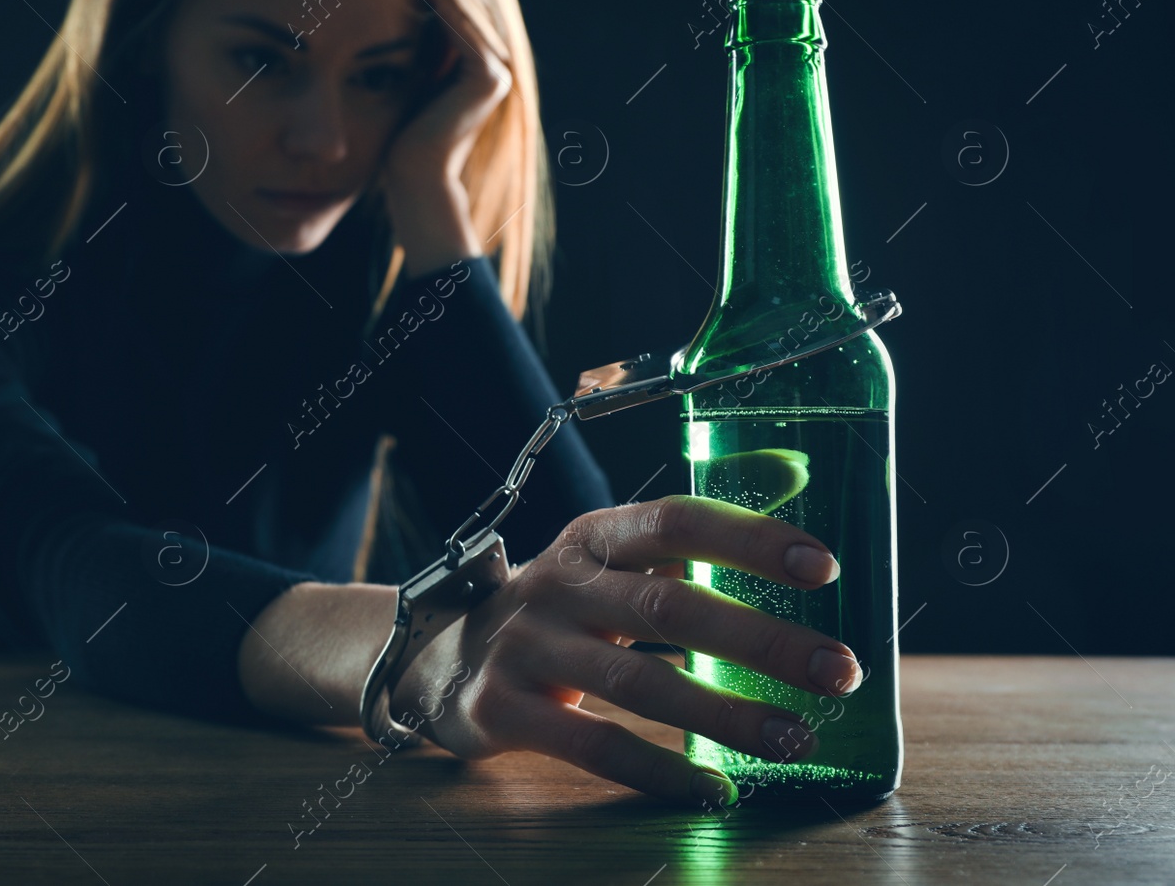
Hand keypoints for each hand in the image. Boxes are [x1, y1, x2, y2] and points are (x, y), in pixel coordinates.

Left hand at [377, 0, 509, 276]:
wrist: (413, 180)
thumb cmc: (397, 137)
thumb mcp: (407, 79)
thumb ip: (415, 46)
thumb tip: (394, 4)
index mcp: (480, 67)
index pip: (453, 10)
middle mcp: (496, 66)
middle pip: (462, 4)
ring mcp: (498, 70)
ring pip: (462, 9)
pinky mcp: (488, 77)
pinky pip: (460, 25)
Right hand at [386, 493, 857, 805]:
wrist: (438, 655)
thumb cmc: (557, 609)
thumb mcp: (606, 559)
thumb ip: (686, 539)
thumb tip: (797, 486)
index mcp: (592, 538)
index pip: (676, 521)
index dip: (749, 539)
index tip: (822, 568)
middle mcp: (558, 584)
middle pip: (667, 606)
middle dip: (761, 641)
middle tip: (837, 670)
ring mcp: (526, 647)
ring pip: (638, 683)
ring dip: (725, 714)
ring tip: (795, 738)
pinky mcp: (502, 710)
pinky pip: (593, 745)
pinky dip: (661, 771)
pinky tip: (717, 789)